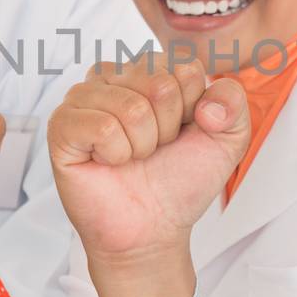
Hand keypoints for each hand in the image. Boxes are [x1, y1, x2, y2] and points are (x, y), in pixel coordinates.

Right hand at [48, 56, 249, 296]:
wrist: (153, 228)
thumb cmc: (180, 180)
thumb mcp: (227, 140)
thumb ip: (234, 103)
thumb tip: (206, 102)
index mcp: (150, 70)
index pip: (184, 68)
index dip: (192, 111)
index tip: (179, 135)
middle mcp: (114, 77)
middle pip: (159, 83)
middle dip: (167, 128)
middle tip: (153, 150)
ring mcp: (84, 98)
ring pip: (132, 107)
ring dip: (142, 145)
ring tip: (132, 157)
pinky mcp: (62, 126)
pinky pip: (102, 126)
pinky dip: (116, 153)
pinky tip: (109, 162)